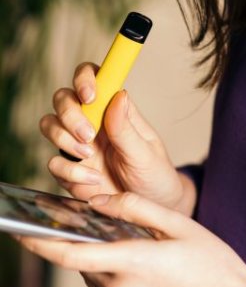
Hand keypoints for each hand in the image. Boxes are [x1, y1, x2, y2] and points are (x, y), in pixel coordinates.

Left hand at [19, 192, 245, 286]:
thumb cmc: (212, 264)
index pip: (70, 253)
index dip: (39, 242)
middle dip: (77, 240)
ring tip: (116, 234)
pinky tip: (132, 254)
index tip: (17, 229)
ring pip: (95, 274)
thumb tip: (99, 202)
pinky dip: (109, 267)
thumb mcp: (178, 225)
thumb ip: (135, 208)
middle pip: (82, 261)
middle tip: (86, 217)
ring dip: (96, 254)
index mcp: (131, 263)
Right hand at [40, 63, 193, 213]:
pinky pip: (54, 163)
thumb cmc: (154, 175)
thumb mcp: (146, 154)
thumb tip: (119, 94)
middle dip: (70, 114)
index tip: (89, 95)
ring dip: (64, 139)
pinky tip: (94, 181)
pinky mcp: (71, 170)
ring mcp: (79, 146)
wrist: (152, 208)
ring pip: (50, 125)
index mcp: (115, 112)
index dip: (85, 78)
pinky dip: (69, 172)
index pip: (94, 79)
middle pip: (63, 99)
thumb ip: (127, 129)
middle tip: (89, 135)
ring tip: (90, 156)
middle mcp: (94, 124)